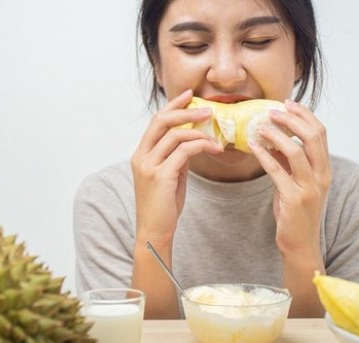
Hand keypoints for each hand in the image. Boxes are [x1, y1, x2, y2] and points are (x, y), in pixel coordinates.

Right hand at [131, 89, 221, 245]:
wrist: (154, 231)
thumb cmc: (163, 207)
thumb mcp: (169, 176)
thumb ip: (176, 158)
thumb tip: (192, 141)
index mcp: (141, 155)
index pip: (156, 121)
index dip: (173, 106)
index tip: (189, 96)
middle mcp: (141, 157)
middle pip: (161, 121)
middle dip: (185, 111)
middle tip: (208, 110)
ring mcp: (149, 166)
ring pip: (175, 135)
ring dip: (199, 131)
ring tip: (216, 136)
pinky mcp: (161, 176)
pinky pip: (184, 151)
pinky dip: (201, 146)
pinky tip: (213, 149)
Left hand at [248, 100, 330, 259]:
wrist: (300, 244)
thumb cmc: (295, 214)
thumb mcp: (294, 183)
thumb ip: (288, 163)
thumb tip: (274, 139)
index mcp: (325, 169)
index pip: (321, 133)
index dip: (305, 115)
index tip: (288, 103)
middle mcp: (322, 176)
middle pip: (313, 137)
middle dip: (293, 119)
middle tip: (273, 110)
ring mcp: (310, 188)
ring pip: (297, 151)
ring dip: (277, 134)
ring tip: (261, 125)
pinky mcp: (294, 199)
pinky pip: (277, 171)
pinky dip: (264, 155)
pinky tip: (252, 145)